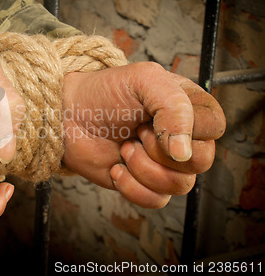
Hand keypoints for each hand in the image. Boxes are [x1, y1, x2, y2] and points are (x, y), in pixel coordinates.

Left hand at [62, 62, 225, 207]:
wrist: (67, 116)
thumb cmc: (104, 92)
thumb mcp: (143, 80)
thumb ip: (174, 106)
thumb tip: (184, 153)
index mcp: (189, 107)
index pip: (214, 127)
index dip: (187, 127)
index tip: (153, 117)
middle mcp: (182, 137)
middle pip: (202, 161)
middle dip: (161, 149)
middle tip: (137, 132)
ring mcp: (164, 163)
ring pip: (180, 185)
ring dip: (145, 168)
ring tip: (125, 147)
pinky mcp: (144, 183)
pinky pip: (157, 201)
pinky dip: (133, 187)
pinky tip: (116, 168)